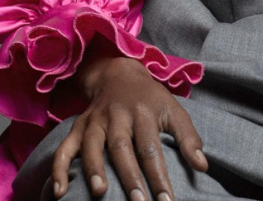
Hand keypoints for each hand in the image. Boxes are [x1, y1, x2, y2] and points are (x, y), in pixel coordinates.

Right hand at [52, 51, 207, 199]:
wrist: (119, 74)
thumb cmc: (151, 99)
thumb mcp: (174, 110)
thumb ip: (188, 138)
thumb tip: (202, 167)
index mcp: (144, 112)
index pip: (152, 148)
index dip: (160, 176)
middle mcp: (118, 115)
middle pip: (122, 147)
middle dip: (130, 177)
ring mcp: (96, 120)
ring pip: (92, 144)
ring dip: (94, 168)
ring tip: (99, 193)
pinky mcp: (79, 125)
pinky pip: (65, 147)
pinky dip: (60, 167)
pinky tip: (59, 191)